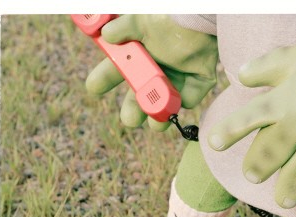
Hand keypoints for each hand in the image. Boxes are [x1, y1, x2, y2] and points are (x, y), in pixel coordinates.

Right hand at [85, 15, 217, 129]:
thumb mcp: (143, 19)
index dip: (104, 79)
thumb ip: (125, 27)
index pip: (117, 71)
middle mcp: (156, 71)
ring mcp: (177, 78)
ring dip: (158, 117)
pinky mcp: (199, 83)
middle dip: (134, 111)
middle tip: (130, 120)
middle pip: (140, 97)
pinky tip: (180, 99)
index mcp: (139, 56)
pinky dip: (185, 100)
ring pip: (165, 105)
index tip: (93, 88)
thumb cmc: (170, 15)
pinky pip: (190, 98)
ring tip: (156, 123)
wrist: (202, 15)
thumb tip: (106, 35)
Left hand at [207, 46, 295, 207]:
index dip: (229, 131)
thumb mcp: (287, 58)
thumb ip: (262, 68)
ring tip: (282, 201)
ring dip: (291, 188)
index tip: (213, 143)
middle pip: (273, 152)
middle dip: (259, 167)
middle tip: (252, 176)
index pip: (249, 118)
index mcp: (282, 100)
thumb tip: (240, 75)